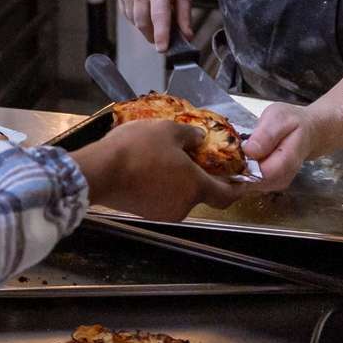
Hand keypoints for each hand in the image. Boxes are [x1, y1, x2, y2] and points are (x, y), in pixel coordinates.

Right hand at [70, 120, 241, 219]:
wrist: (99, 171)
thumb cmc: (137, 149)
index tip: (243, 182)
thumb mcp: (168, 130)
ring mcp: (162, 212)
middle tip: (193, 158)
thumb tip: (199, 138)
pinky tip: (148, 168)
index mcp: (195, 187)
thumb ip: (190, 135)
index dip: (236, 188)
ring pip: (178, 195)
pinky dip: (161, 186)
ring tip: (165, 159)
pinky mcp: (144, 212)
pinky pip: (160, 198)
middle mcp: (182, 205)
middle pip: (200, 193)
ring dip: (177, 181)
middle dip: (199, 177)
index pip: (226, 195)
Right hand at [115, 0, 190, 52]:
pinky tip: (146, 8)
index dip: (161, 34)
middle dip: (152, 36)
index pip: (159, 16)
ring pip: (134, 21)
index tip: (162, 49)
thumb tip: (187, 36)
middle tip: (162, 39)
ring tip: (155, 16)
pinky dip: (137, 18)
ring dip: (146, 27)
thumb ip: (185, 15)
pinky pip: (128, 14)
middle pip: (143, 23)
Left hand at [240, 103, 321, 191]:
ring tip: (237, 153)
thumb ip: (266, 134)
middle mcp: (283, 178)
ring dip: (237, 171)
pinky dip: (241, 172)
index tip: (233, 150)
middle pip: (252, 182)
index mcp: (288, 160)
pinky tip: (242, 159)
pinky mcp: (270, 185)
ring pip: (248, 185)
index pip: (262, 173)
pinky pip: (249, 183)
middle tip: (232, 150)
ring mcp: (276, 184)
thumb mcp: (279, 117)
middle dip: (237, 168)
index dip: (243, 164)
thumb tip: (249, 150)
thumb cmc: (292, 122)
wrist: (308, 132)